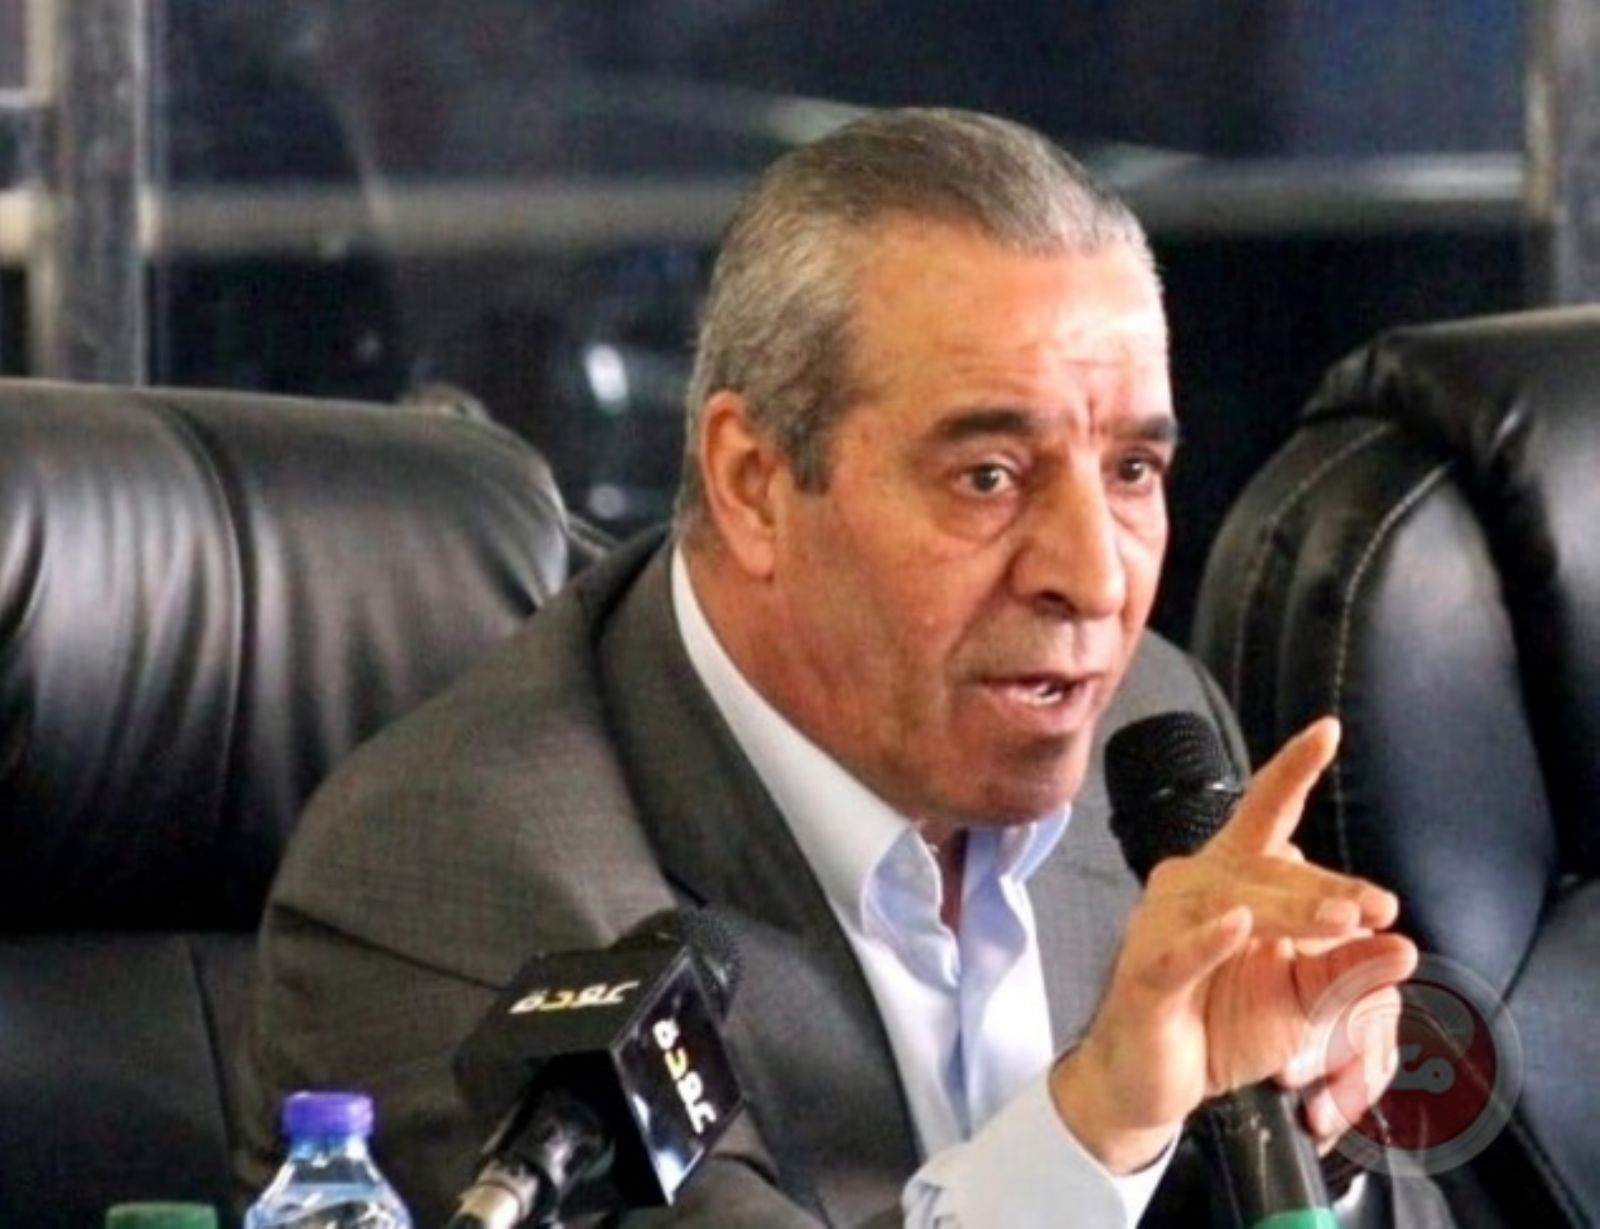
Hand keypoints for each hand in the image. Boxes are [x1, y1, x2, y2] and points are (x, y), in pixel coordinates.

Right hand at [1049, 717, 1417, 1171]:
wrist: (1157, 1084)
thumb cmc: (1221, 1024)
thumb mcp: (1302, 997)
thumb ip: (1347, 970)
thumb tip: (1406, 945)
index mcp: (1229, 880)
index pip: (1263, 815)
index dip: (1292, 771)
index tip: (1330, 730)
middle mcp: (1192, 888)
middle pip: (1262, 867)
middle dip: (1323, 887)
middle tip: (1378, 908)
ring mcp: (1162, 927)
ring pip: (1230, 903)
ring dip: (1288, 911)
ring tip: (1340, 923)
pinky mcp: (1146, 974)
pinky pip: (1180, 950)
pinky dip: (1209, 939)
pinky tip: (1238, 926)